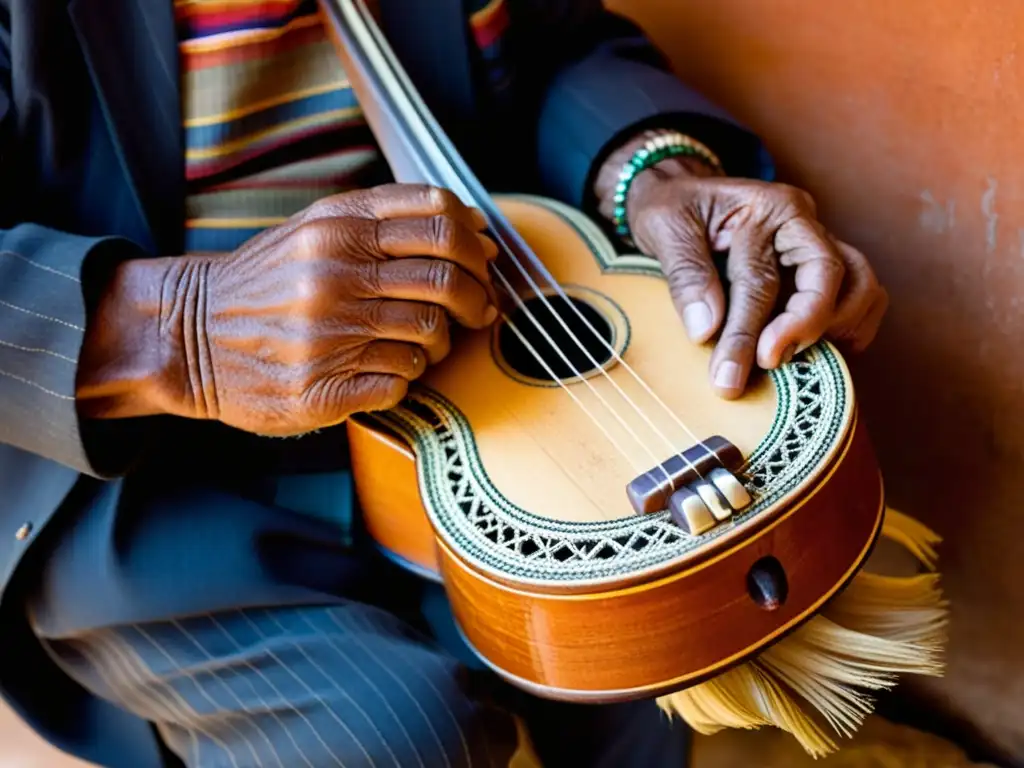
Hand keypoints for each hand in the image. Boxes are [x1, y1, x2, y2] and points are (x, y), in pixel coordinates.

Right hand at [78, 184, 498, 434]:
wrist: (191, 337)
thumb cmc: (270, 283)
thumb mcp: (317, 229)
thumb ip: (390, 221)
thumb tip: (476, 230)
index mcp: (335, 227)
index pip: (439, 219)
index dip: (474, 245)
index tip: (480, 264)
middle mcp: (332, 274)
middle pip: (446, 279)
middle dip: (476, 299)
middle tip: (475, 311)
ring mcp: (326, 334)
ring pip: (429, 334)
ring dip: (439, 343)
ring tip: (420, 344)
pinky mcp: (321, 389)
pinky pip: (400, 381)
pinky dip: (405, 377)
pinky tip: (383, 370)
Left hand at [595, 137, 887, 398]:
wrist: (679, 194)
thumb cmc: (672, 207)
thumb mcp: (663, 227)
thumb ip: (685, 274)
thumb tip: (705, 330)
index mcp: (769, 207)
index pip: (764, 279)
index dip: (747, 331)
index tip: (729, 371)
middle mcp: (802, 225)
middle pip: (827, 280)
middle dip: (800, 331)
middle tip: (766, 365)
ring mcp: (816, 247)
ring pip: (861, 285)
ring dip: (838, 328)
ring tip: (794, 359)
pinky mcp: (817, 270)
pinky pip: (860, 296)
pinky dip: (851, 327)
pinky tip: (818, 353)